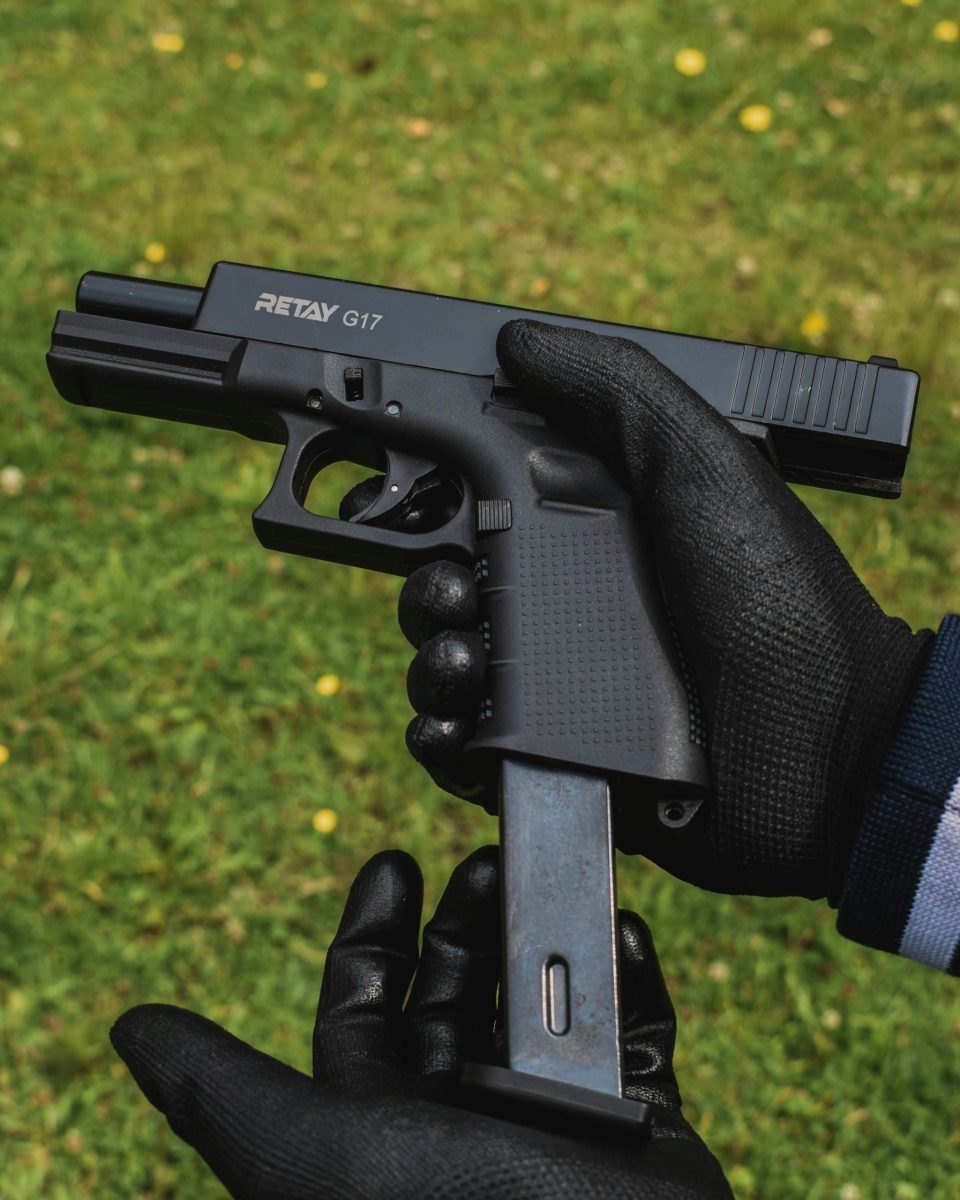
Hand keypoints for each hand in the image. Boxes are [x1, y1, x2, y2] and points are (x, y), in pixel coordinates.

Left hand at [110, 848, 730, 1198]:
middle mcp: (462, 1124)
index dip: (369, 932)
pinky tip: (622, 932)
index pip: (361, 1007)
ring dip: (547, 931)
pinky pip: (638, 1037)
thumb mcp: (314, 1152)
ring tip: (554, 872)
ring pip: (542, 1003)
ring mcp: (552, 1124)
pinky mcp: (638, 1127)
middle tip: (483, 858)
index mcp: (381, 1129)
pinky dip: (633, 983)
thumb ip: (224, 1090)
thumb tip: (131, 1026)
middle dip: (466, 917)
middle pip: (455, 991)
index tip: (390, 863)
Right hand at [398, 320, 932, 900]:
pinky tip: (452, 734)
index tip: (402, 497)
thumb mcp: (701, 464)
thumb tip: (516, 338)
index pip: (480, 511)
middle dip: (426, 592)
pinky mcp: (555, 762)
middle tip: (454, 595)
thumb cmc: (772, 595)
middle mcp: (567, 608)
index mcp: (590, 535)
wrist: (823, 740)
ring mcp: (559, 691)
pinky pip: (467, 754)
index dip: (432, 503)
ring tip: (463, 666)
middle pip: (448, 592)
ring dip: (431, 666)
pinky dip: (441, 744)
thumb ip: (617, 391)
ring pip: (447, 672)